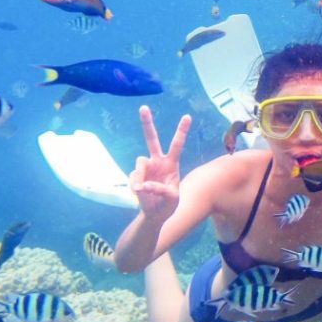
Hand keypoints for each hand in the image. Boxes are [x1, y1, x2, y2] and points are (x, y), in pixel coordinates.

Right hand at [129, 106, 190, 220]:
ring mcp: (145, 168)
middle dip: (147, 123)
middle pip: (152, 139)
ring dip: (141, 176)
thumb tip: (142, 186)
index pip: (177, 144)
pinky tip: (140, 194)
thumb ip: (160, 190)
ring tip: (143, 189)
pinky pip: (134, 178)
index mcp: (171, 164)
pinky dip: (136, 186)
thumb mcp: (172, 198)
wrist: (155, 214)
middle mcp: (158, 162)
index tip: (187, 116)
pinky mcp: (135, 176)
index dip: (181, 131)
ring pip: (140, 163)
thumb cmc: (168, 204)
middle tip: (144, 107)